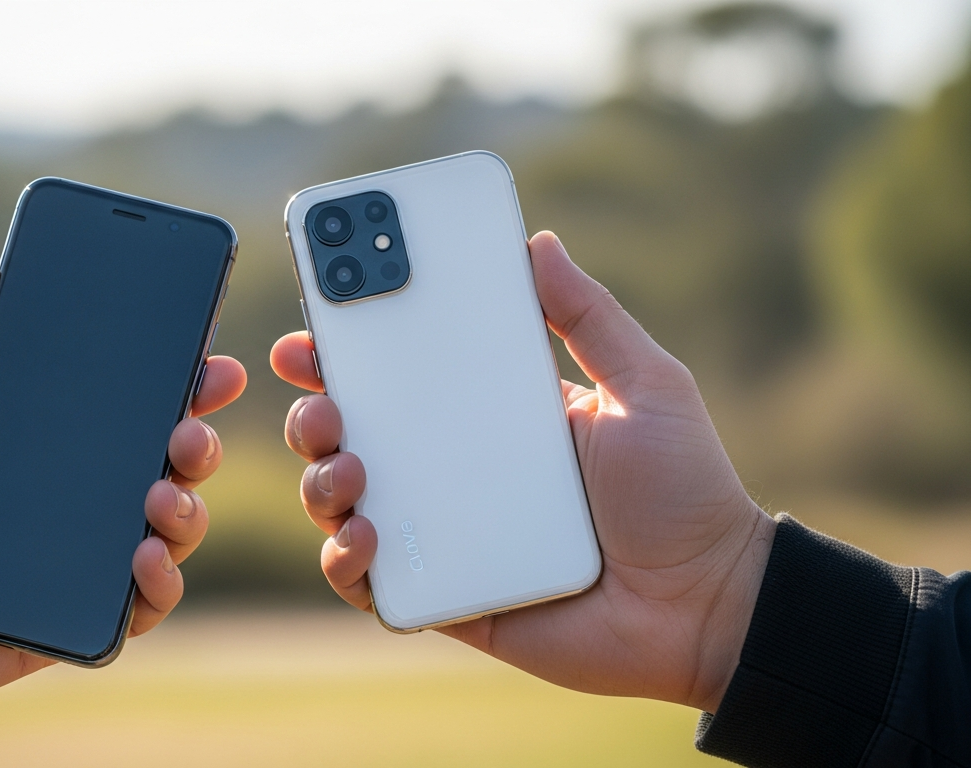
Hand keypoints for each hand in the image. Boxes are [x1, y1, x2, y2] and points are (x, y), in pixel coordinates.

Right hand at [270, 231, 773, 713]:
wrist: (709, 604)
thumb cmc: (684, 492)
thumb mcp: (646, 385)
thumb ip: (591, 316)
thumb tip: (538, 243)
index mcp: (491, 417)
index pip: (402, 375)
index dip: (347, 352)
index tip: (313, 329)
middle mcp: (453, 473)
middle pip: (351, 437)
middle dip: (314, 413)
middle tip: (322, 401)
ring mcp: (443, 537)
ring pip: (343, 505)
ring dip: (321, 481)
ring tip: (350, 469)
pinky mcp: (445, 598)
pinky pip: (368, 582)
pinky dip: (346, 559)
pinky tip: (366, 536)